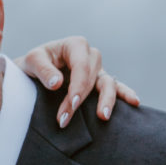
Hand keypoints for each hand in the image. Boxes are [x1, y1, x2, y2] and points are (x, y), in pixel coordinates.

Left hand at [14, 36, 139, 127]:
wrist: (32, 71)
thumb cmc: (33, 64)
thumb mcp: (31, 62)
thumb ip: (43, 70)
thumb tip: (58, 83)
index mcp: (75, 45)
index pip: (81, 67)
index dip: (77, 87)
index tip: (71, 105)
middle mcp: (90, 55)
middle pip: (92, 78)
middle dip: (81, 99)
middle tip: (65, 119)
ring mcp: (97, 69)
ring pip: (108, 83)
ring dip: (107, 100)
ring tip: (103, 117)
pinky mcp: (99, 82)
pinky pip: (116, 87)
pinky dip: (124, 94)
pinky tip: (134, 102)